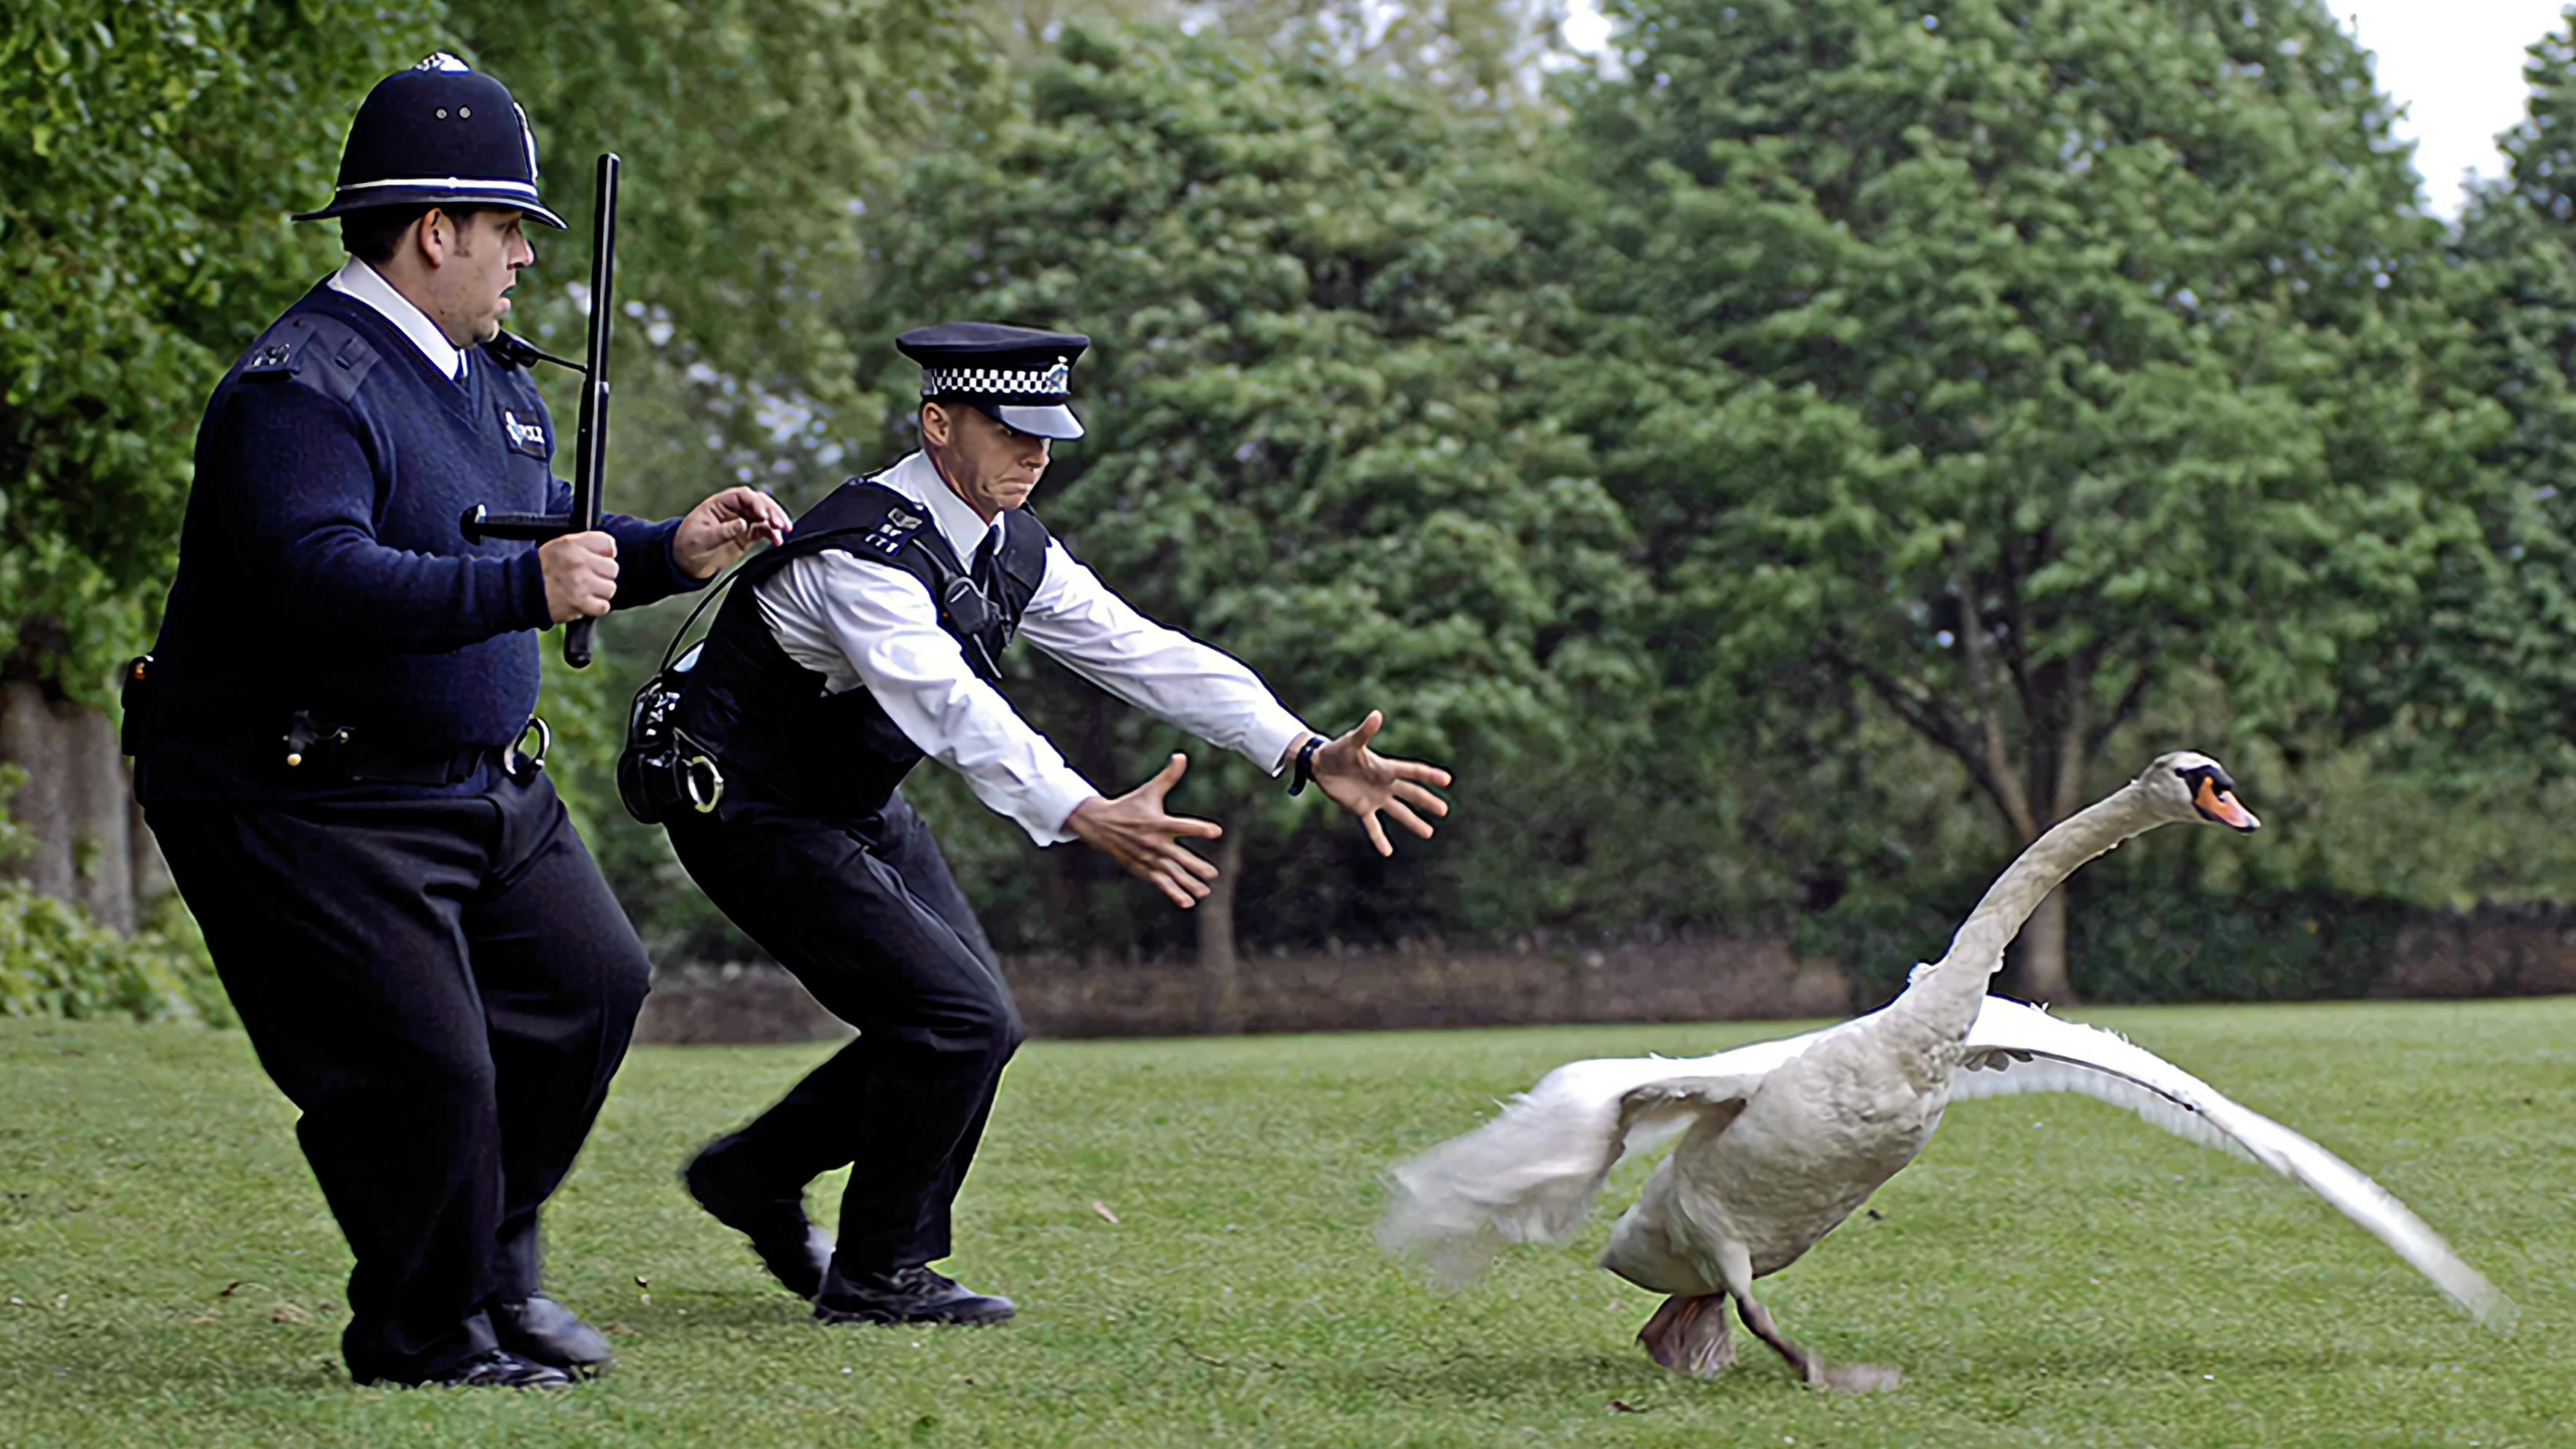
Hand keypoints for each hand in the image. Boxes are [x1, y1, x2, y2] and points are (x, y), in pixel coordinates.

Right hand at [540, 531, 618, 622]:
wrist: (523, 588)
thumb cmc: (547, 565)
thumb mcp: (562, 545)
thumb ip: (586, 543)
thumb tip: (612, 550)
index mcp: (573, 544)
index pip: (608, 544)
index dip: (607, 552)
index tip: (599, 557)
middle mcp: (578, 561)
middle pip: (613, 568)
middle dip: (604, 573)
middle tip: (591, 576)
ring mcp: (580, 583)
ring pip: (610, 588)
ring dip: (601, 591)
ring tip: (588, 590)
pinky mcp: (579, 603)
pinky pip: (603, 606)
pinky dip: (597, 607)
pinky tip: (588, 603)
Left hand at [674, 486, 793, 578]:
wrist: (686, 561)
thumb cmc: (689, 544)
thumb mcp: (704, 537)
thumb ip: (724, 530)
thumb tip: (743, 524)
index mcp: (720, 503)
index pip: (743, 496)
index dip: (756, 503)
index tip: (763, 515)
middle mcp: (734, 509)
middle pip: (758, 503)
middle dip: (771, 511)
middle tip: (780, 523)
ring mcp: (742, 521)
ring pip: (765, 516)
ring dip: (776, 522)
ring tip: (784, 532)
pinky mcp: (747, 534)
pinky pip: (764, 530)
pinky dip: (773, 534)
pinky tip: (778, 541)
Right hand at [1065, 753, 1225, 909]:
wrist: (1099, 824)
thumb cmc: (1130, 806)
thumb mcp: (1149, 790)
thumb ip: (1168, 777)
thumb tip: (1181, 755)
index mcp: (1158, 822)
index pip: (1183, 825)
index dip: (1200, 828)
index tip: (1217, 832)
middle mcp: (1154, 842)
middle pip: (1178, 856)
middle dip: (1194, 866)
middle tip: (1213, 874)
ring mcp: (1148, 858)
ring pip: (1171, 873)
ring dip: (1187, 883)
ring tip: (1205, 892)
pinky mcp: (1142, 868)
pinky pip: (1160, 882)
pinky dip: (1173, 892)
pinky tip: (1188, 902)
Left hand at [1305, 710, 1452, 855]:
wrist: (1321, 764)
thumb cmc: (1338, 750)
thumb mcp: (1351, 741)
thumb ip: (1365, 732)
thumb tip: (1377, 714)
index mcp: (1385, 768)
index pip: (1412, 772)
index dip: (1429, 776)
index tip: (1446, 780)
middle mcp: (1384, 784)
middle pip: (1411, 794)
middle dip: (1427, 802)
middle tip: (1444, 811)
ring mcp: (1375, 798)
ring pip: (1398, 812)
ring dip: (1413, 822)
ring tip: (1429, 833)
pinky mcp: (1361, 809)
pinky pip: (1373, 826)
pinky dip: (1379, 838)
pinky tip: (1388, 852)